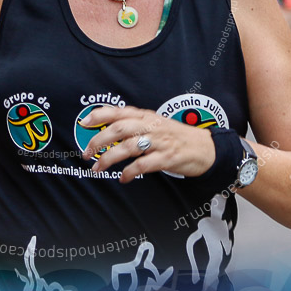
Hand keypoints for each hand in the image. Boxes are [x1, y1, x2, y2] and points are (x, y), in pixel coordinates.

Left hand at [80, 106, 215, 181]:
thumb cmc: (176, 136)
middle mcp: (151, 126)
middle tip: (86, 153)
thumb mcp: (156, 123)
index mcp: (146, 116)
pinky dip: (130, 172)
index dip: (100, 115)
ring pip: (128, 147)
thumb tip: (107, 128)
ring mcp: (160, 142)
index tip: (84, 122)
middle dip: (99, 141)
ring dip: (109, 159)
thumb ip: (135, 123)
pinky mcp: (168, 157)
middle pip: (119, 129)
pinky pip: (143, 165)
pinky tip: (123, 178)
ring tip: (98, 169)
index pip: (119, 111)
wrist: (206, 148)